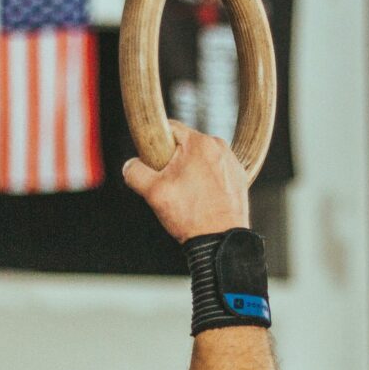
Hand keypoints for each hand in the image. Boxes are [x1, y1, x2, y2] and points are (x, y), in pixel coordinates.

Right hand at [123, 122, 249, 242]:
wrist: (221, 241)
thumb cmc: (191, 216)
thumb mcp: (152, 192)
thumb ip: (135, 172)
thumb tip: (130, 166)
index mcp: (199, 143)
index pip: (170, 128)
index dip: (156, 144)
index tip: (154, 162)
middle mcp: (219, 146)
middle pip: (186, 144)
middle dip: (174, 161)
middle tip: (169, 185)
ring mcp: (231, 161)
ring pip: (200, 157)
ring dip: (190, 170)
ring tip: (187, 195)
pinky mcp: (238, 175)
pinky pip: (215, 169)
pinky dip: (206, 179)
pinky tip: (201, 197)